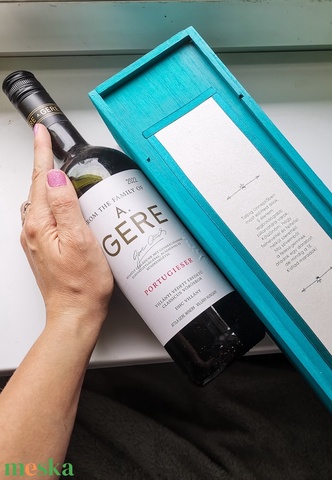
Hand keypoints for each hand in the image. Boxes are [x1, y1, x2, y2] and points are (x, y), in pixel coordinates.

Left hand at [21, 123, 113, 329]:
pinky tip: (69, 205)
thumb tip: (54, 177)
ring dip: (50, 182)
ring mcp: (37, 239)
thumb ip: (66, 207)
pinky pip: (48, 216)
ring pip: (42, 201)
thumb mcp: (80, 242)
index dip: (42, 153)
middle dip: (44, 163)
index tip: (41, 132)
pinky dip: (56, 202)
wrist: (76, 314)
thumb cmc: (82, 285)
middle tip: (52, 144)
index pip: (40, 179)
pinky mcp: (46, 247)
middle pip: (38, 187)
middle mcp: (32, 230)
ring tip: (63, 169)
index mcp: (40, 225)